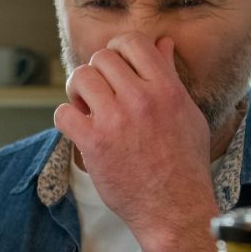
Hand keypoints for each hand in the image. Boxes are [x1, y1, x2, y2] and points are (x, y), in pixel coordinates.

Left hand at [53, 34, 216, 251]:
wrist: (174, 208)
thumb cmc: (184, 163)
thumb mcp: (187, 113)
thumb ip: (171, 76)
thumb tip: (163, 44)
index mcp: (166, 89)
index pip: (133, 42)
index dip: (118, 49)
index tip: (116, 66)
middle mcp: (140, 99)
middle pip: (101, 58)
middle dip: (96, 72)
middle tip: (99, 92)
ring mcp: (115, 121)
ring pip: (80, 78)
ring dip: (78, 90)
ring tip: (86, 106)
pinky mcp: (94, 144)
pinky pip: (63, 113)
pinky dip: (66, 118)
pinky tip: (78, 128)